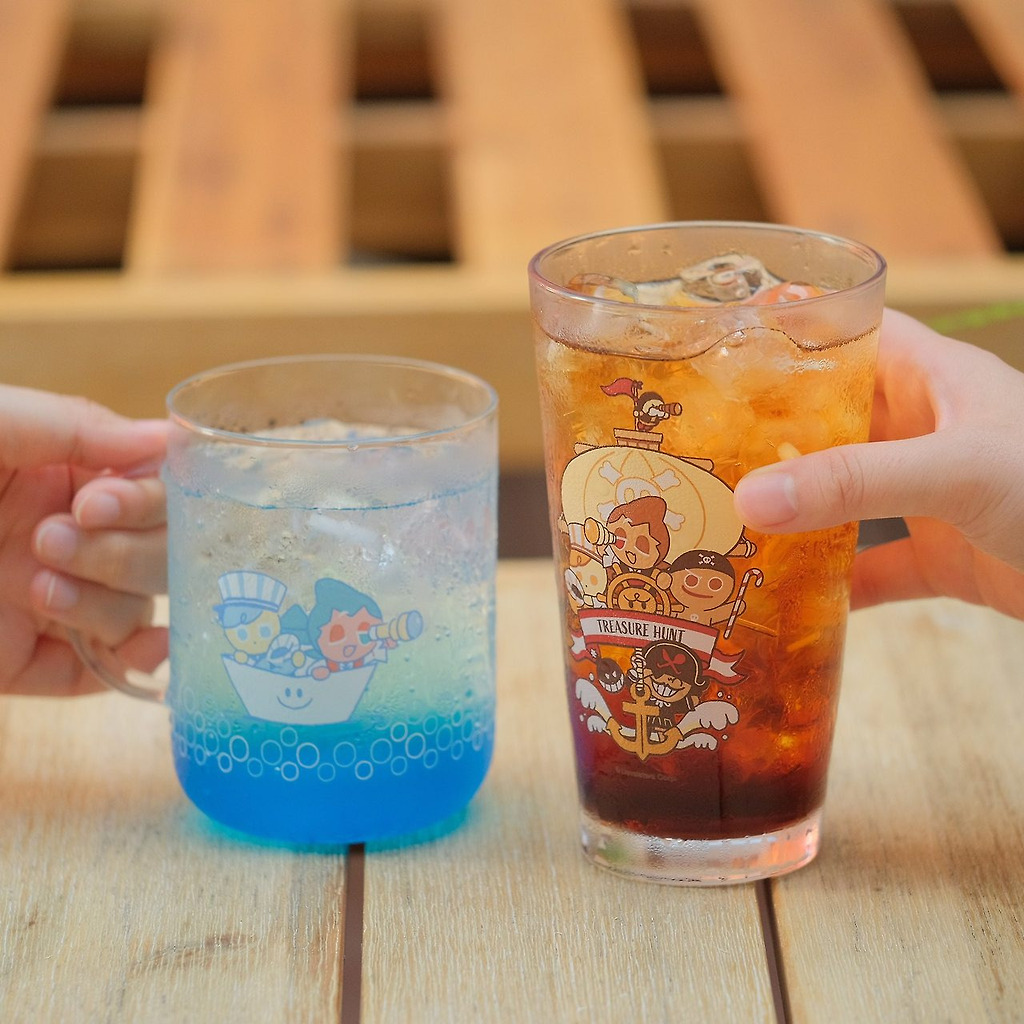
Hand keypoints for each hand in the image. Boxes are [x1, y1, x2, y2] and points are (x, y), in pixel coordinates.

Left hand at [0, 386, 167, 695]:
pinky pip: (105, 669)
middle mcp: (67, 537)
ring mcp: (52, 600)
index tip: (94, 501)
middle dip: (121, 551)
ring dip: (104, 599)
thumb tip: (166, 437)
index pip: (151, 488)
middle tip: (50, 541)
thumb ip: (73, 425)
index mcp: (59, 474)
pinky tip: (139, 656)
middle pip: (157, 551)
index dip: (145, 499)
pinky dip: (135, 666)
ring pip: (137, 608)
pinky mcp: (29, 660)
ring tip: (34, 588)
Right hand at [733, 309, 1023, 619]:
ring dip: (792, 511)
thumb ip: (856, 482)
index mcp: (932, 378)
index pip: (849, 334)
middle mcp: (923, 431)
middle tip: (694, 447)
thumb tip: (751, 498)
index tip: (720, 342)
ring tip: (720, 520)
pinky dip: (831, 585)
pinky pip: (869, 568)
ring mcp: (928, 495)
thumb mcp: (958, 471)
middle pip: (829, 418)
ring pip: (841, 495)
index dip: (790, 330)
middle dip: (767, 432)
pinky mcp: (939, 556)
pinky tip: (785, 600)